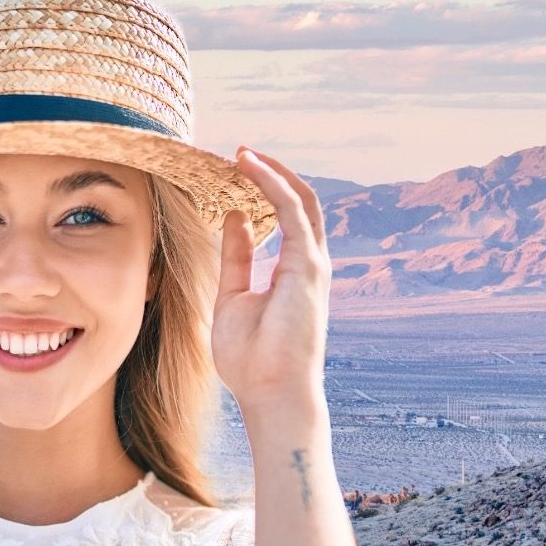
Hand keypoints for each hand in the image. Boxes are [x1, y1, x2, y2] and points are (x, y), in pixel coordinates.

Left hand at [212, 146, 330, 413]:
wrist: (270, 392)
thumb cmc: (252, 358)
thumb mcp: (233, 296)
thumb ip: (236, 257)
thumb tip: (233, 219)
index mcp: (294, 272)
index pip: (288, 219)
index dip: (266, 192)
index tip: (235, 173)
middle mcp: (309, 264)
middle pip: (300, 203)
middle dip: (273, 174)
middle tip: (241, 154)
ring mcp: (312, 263)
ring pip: (300, 200)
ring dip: (273, 172)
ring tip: (242, 153)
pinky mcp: (307, 265)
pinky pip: (293, 211)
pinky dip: (272, 184)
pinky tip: (249, 167)